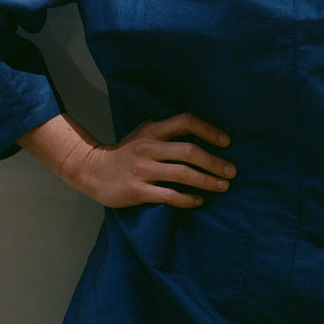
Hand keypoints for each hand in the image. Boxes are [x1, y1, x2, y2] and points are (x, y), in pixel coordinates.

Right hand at [60, 113, 236, 209]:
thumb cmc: (125, 152)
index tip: (226, 142)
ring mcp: (142, 169)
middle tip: (232, 172)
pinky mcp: (137, 190)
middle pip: (188, 151)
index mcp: (153, 129)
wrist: (92, 170)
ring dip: (207, 181)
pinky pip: (168, 195)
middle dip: (214, 162)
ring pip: (182, 174)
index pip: (185, 122)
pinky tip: (199, 201)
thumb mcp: (143, 133)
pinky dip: (187, 199)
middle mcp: (149, 146)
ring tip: (223, 187)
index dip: (209, 130)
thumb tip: (198, 132)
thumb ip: (166, 131)